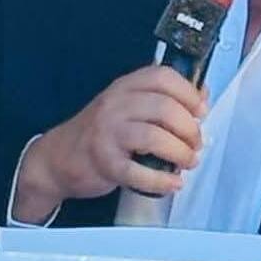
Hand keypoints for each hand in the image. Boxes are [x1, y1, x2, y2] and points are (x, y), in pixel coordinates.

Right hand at [11, 66, 206, 221]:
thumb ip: (160, 99)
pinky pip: (138, 172)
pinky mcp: (104, 163)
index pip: (162, 77)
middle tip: (196, 144)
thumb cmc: (101, 132)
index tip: (201, 111)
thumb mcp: (127, 106)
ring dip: (180, 153)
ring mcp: (107, 133)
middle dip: (189, 129)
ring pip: (154, 137)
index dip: (188, 93)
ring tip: (188, 161)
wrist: (58, 158)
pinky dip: (161, 180)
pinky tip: (172, 183)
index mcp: (125, 86)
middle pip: (164, 108)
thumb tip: (201, 95)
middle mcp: (115, 104)